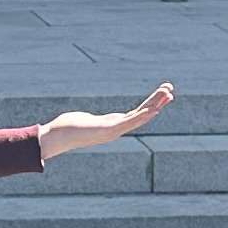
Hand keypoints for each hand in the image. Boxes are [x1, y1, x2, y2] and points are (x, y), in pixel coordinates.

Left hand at [37, 82, 172, 159]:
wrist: (57, 137)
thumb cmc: (66, 129)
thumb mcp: (83, 120)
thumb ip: (88, 120)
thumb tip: (83, 118)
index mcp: (113, 125)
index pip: (136, 114)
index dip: (150, 105)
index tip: (162, 95)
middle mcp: (116, 129)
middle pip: (142, 114)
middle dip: (157, 102)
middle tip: (170, 90)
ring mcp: (114, 131)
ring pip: (139, 117)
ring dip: (154, 105)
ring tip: (167, 95)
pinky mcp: (108, 130)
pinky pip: (129, 122)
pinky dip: (142, 115)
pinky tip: (152, 109)